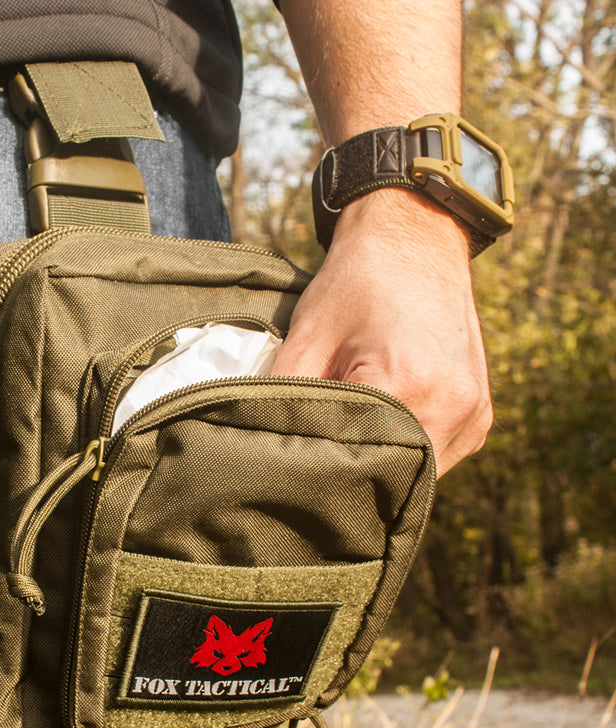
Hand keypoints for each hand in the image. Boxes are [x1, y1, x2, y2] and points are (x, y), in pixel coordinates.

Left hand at [271, 188, 491, 475]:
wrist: (415, 238)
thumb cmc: (354, 284)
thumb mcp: (305, 338)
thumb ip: (282, 398)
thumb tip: (259, 448)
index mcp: (410, 385)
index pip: (364, 466)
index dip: (328, 477)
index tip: (300, 474)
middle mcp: (454, 405)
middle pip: (395, 480)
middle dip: (356, 479)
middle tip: (317, 468)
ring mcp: (474, 413)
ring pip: (418, 476)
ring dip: (384, 467)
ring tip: (350, 444)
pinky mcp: (479, 416)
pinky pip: (438, 457)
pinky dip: (407, 453)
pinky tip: (380, 428)